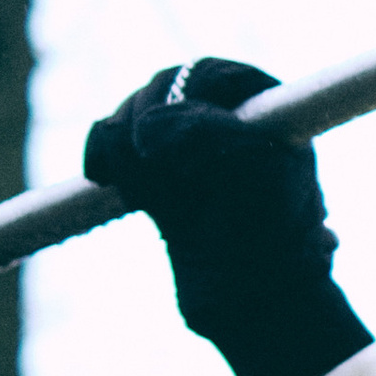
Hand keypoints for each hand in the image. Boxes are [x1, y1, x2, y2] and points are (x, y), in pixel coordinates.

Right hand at [84, 58, 372, 375]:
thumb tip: (147, 129)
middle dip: (149, 120)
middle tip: (155, 167)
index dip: (188, 100)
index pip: (208, 74)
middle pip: (164, 87)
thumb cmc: (272, 236)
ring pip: (132, 113)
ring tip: (144, 186)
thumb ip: (204, 134)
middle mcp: (225, 120)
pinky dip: (103, 154)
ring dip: (126, 143)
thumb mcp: (255, 170)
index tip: (186, 145)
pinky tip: (106, 178)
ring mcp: (186, 149)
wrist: (254, 300)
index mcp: (264, 108)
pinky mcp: (153, 177)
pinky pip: (109, 142)